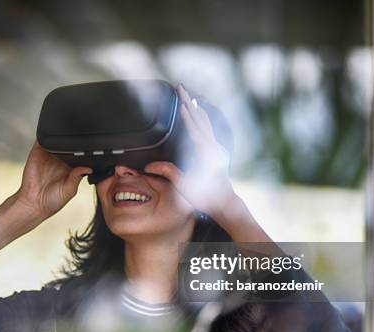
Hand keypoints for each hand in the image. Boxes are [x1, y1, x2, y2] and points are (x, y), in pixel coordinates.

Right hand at [15, 142, 91, 219]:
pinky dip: (46, 136)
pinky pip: (42, 139)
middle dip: (73, 140)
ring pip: (56, 140)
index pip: (80, 154)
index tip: (90, 147)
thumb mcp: (69, 190)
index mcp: (70, 167)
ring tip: (65, 136)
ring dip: (60, 137)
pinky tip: (51, 139)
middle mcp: (60, 160)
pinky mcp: (37, 152)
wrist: (33, 203)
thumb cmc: (52, 201)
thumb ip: (77, 177)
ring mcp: (48, 155)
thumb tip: (89, 169)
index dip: (84, 150)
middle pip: (69, 144)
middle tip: (79, 139)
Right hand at [144, 84, 237, 219]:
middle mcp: (213, 147)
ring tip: (187, 94)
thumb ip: (168, 172)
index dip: (187, 115)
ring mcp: (216, 148)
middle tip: (180, 87)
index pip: (195, 130)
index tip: (181, 102)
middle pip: (200, 119)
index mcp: (206, 154)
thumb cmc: (205, 196)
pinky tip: (198, 113)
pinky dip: (201, 117)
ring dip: (195, 107)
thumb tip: (150, 166)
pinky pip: (207, 128)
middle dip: (189, 102)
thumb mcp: (184, 186)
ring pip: (205, 121)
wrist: (223, 202)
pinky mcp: (215, 150)